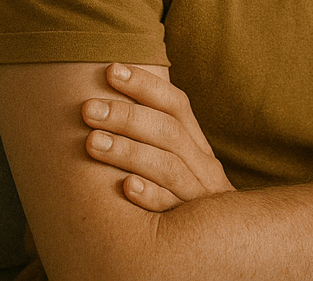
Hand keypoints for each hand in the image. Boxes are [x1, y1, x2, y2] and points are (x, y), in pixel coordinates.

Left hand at [81, 63, 234, 211]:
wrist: (224, 242)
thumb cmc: (185, 197)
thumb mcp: (180, 163)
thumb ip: (157, 138)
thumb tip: (115, 97)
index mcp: (196, 144)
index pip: (176, 105)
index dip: (146, 86)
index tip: (111, 70)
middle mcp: (202, 163)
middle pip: (168, 132)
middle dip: (127, 116)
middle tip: (88, 108)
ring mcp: (200, 193)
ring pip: (167, 166)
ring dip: (129, 151)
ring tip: (92, 142)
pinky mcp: (193, 225)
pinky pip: (171, 207)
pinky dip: (150, 195)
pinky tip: (125, 187)